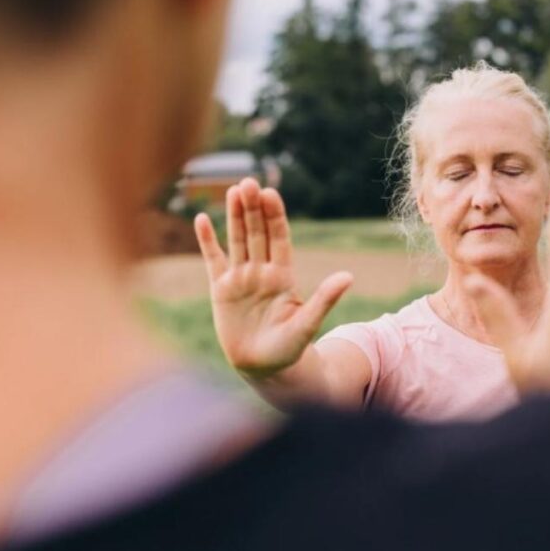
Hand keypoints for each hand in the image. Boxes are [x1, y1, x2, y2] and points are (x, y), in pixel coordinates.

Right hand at [194, 178, 352, 378]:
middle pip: (256, 233)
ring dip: (233, 216)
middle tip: (248, 183)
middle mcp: (262, 271)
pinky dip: (206, 241)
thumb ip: (324, 299)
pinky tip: (201, 219)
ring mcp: (241, 278)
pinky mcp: (221, 290)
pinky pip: (213, 260)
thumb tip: (348, 277)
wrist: (264, 368)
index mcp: (283, 275)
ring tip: (232, 190)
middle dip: (252, 209)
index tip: (270, 194)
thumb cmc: (289, 349)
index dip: (274, 216)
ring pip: (236, 240)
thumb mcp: (307, 324)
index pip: (279, 238)